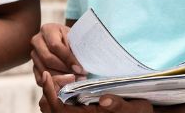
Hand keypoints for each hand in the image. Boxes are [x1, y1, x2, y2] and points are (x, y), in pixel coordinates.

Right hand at [31, 23, 83, 84]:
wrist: (62, 40)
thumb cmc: (70, 38)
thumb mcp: (74, 38)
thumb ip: (76, 49)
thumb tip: (80, 67)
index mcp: (47, 30)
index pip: (55, 46)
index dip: (68, 59)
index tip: (80, 69)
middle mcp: (37, 41)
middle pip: (48, 59)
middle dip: (65, 70)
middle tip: (79, 76)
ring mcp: (34, 55)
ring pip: (44, 70)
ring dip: (61, 79)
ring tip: (75, 80)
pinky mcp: (34, 66)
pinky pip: (40, 79)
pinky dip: (53, 84)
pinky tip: (66, 83)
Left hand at [39, 72, 153, 112]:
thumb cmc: (137, 112)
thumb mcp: (135, 108)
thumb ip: (119, 105)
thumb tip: (105, 100)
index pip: (58, 108)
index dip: (49, 92)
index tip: (46, 75)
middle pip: (49, 107)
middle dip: (49, 90)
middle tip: (62, 74)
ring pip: (51, 106)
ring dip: (52, 91)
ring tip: (66, 78)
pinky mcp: (78, 111)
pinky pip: (57, 104)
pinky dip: (56, 93)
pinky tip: (68, 82)